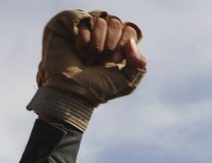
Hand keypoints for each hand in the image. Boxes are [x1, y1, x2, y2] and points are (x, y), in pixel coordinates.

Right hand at [28, 10, 146, 130]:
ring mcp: (88, 31)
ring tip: (88, 60)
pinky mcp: (71, 27)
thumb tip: (131, 42)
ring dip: (96, 45)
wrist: (72, 93)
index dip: (124, 43)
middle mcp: (104, 36)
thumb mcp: (127, 82)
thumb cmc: (97, 90)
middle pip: (116, 23)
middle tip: (100, 62)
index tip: (115, 60)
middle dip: (110, 45)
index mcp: (119, 47)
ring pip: (101, 21)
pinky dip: (84, 40)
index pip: (130, 30)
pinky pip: (84, 22)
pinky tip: (79, 53)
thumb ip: (140, 64)